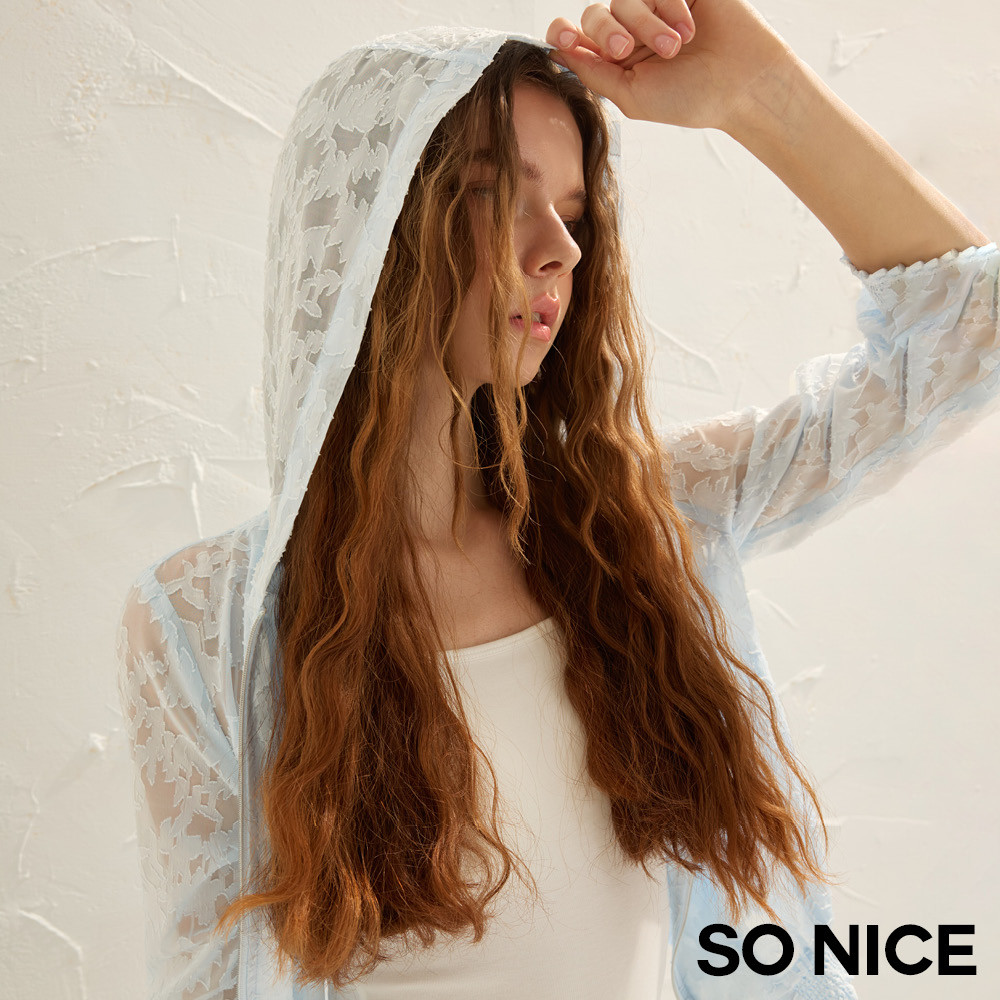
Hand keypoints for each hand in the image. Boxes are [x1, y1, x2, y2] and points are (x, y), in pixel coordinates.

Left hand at [545, 0, 795, 133]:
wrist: (742, 82)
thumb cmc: (691, 97)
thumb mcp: (633, 95)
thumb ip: (594, 74)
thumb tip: (558, 52)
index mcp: (616, 60)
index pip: (576, 37)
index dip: (563, 33)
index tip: (566, 37)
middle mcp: (631, 30)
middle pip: (595, 14)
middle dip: (607, 31)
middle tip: (627, 49)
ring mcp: (655, 5)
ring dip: (645, 22)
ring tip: (674, 46)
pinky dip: (669, 5)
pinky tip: (689, 28)